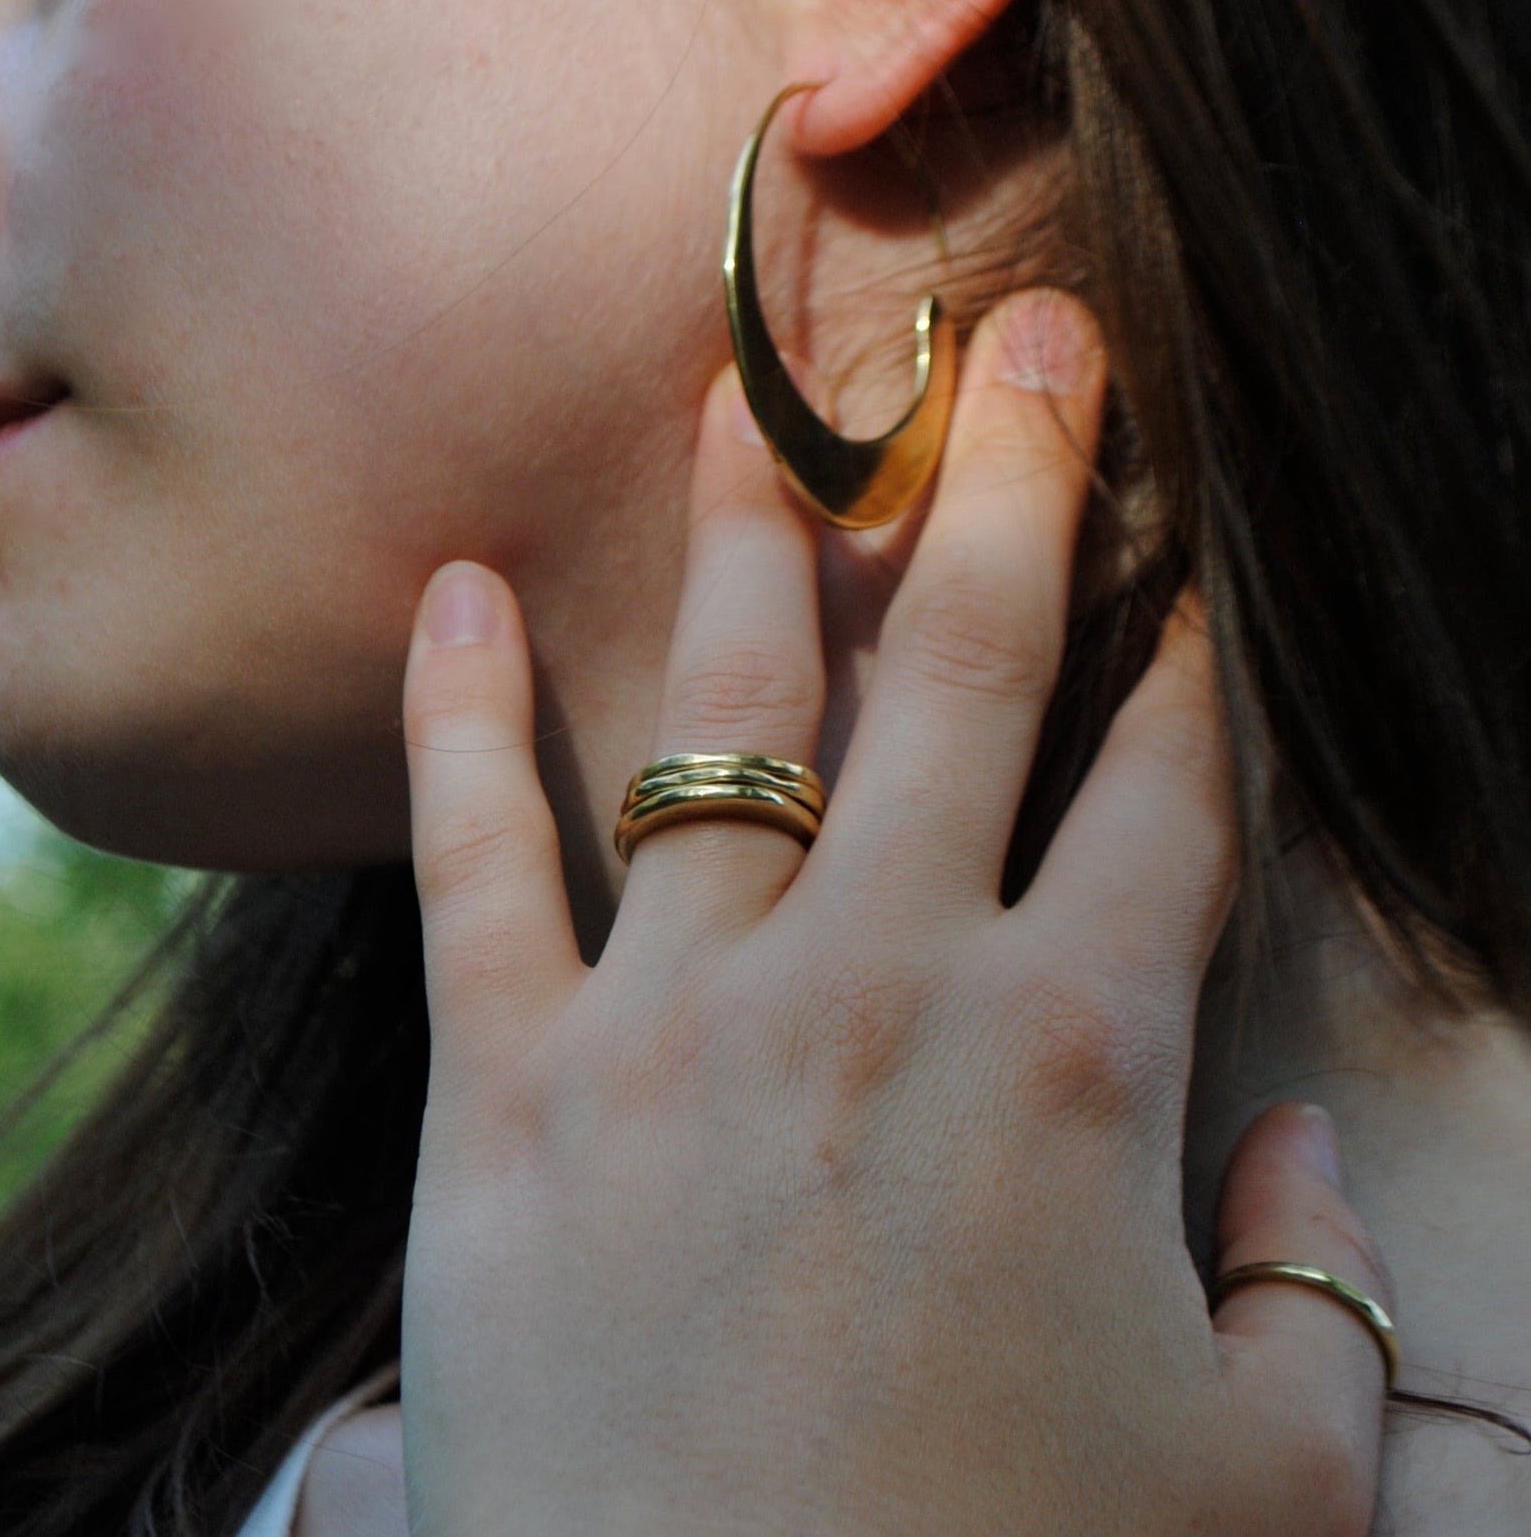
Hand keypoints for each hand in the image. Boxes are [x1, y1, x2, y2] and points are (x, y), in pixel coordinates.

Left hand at [398, 290, 1393, 1535]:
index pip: (1163, 799)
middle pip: (963, 674)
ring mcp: (675, 1023)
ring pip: (722, 715)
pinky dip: (452, 722)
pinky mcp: (506, 1094)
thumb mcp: (1266, 1494)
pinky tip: (441, 592)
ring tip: (744, 390)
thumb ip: (1313, 1302)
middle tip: (1020, 334)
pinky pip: (473, 863)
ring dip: (741, 538)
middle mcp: (875, 986)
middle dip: (1008, 485)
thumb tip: (1302, 1152)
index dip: (1191, 663)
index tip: (1191, 558)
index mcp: (1072, 1063)